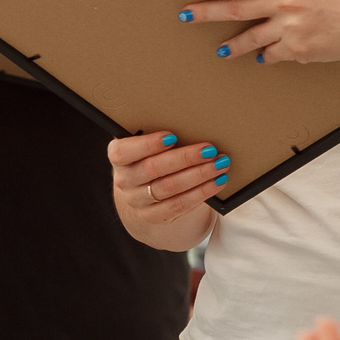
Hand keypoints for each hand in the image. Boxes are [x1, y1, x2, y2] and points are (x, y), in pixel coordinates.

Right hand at [106, 131, 228, 248]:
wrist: (144, 192)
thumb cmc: (151, 157)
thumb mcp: (147, 146)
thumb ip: (159, 136)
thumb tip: (191, 124)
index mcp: (120, 157)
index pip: (124, 151)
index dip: (147, 144)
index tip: (172, 136)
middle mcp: (125, 180)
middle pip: (153, 168)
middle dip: (185, 158)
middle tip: (209, 150)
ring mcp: (139, 201)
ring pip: (170, 187)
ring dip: (199, 175)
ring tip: (219, 164)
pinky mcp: (155, 216)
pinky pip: (180, 205)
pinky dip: (201, 192)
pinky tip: (217, 182)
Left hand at [181, 0, 339, 65]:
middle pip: (236, 7)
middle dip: (206, 12)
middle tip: (187, 16)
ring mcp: (291, 26)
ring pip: (248, 37)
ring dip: (230, 44)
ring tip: (220, 49)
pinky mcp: (297, 48)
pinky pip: (269, 53)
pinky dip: (264, 54)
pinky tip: (259, 55)